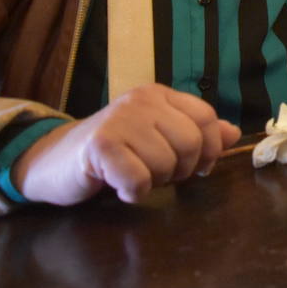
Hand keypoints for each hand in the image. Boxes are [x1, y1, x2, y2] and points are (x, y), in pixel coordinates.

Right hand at [14, 84, 240, 205]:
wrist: (53, 162)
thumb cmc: (113, 153)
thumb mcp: (158, 139)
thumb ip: (196, 135)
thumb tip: (233, 133)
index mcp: (160, 95)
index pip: (206, 117)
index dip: (210, 149)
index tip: (198, 168)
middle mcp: (141, 100)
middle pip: (190, 142)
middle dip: (181, 170)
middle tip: (159, 176)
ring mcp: (120, 119)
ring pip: (166, 163)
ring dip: (154, 182)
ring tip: (134, 176)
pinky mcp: (100, 145)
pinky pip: (137, 179)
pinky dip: (133, 192)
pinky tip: (118, 186)